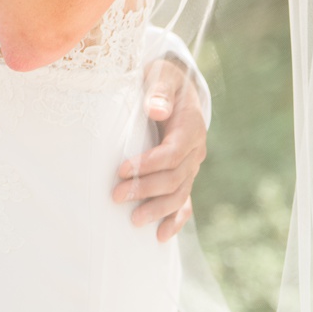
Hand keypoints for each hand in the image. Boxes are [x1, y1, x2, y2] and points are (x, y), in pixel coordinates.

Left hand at [112, 58, 208, 240]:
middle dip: (146, 190)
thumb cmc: (164, 81)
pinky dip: (175, 220)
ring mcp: (192, 166)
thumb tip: (156, 109)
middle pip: (175, 178)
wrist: (178, 89)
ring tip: (134, 221)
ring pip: (180, 194)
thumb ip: (160, 90)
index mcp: (191, 127)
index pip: (172, 153)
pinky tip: (160, 236)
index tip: (121, 170)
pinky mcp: (184, 176)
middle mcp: (195, 151)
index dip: (149, 164)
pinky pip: (185, 202)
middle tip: (116, 196)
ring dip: (158, 210)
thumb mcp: (162, 76)